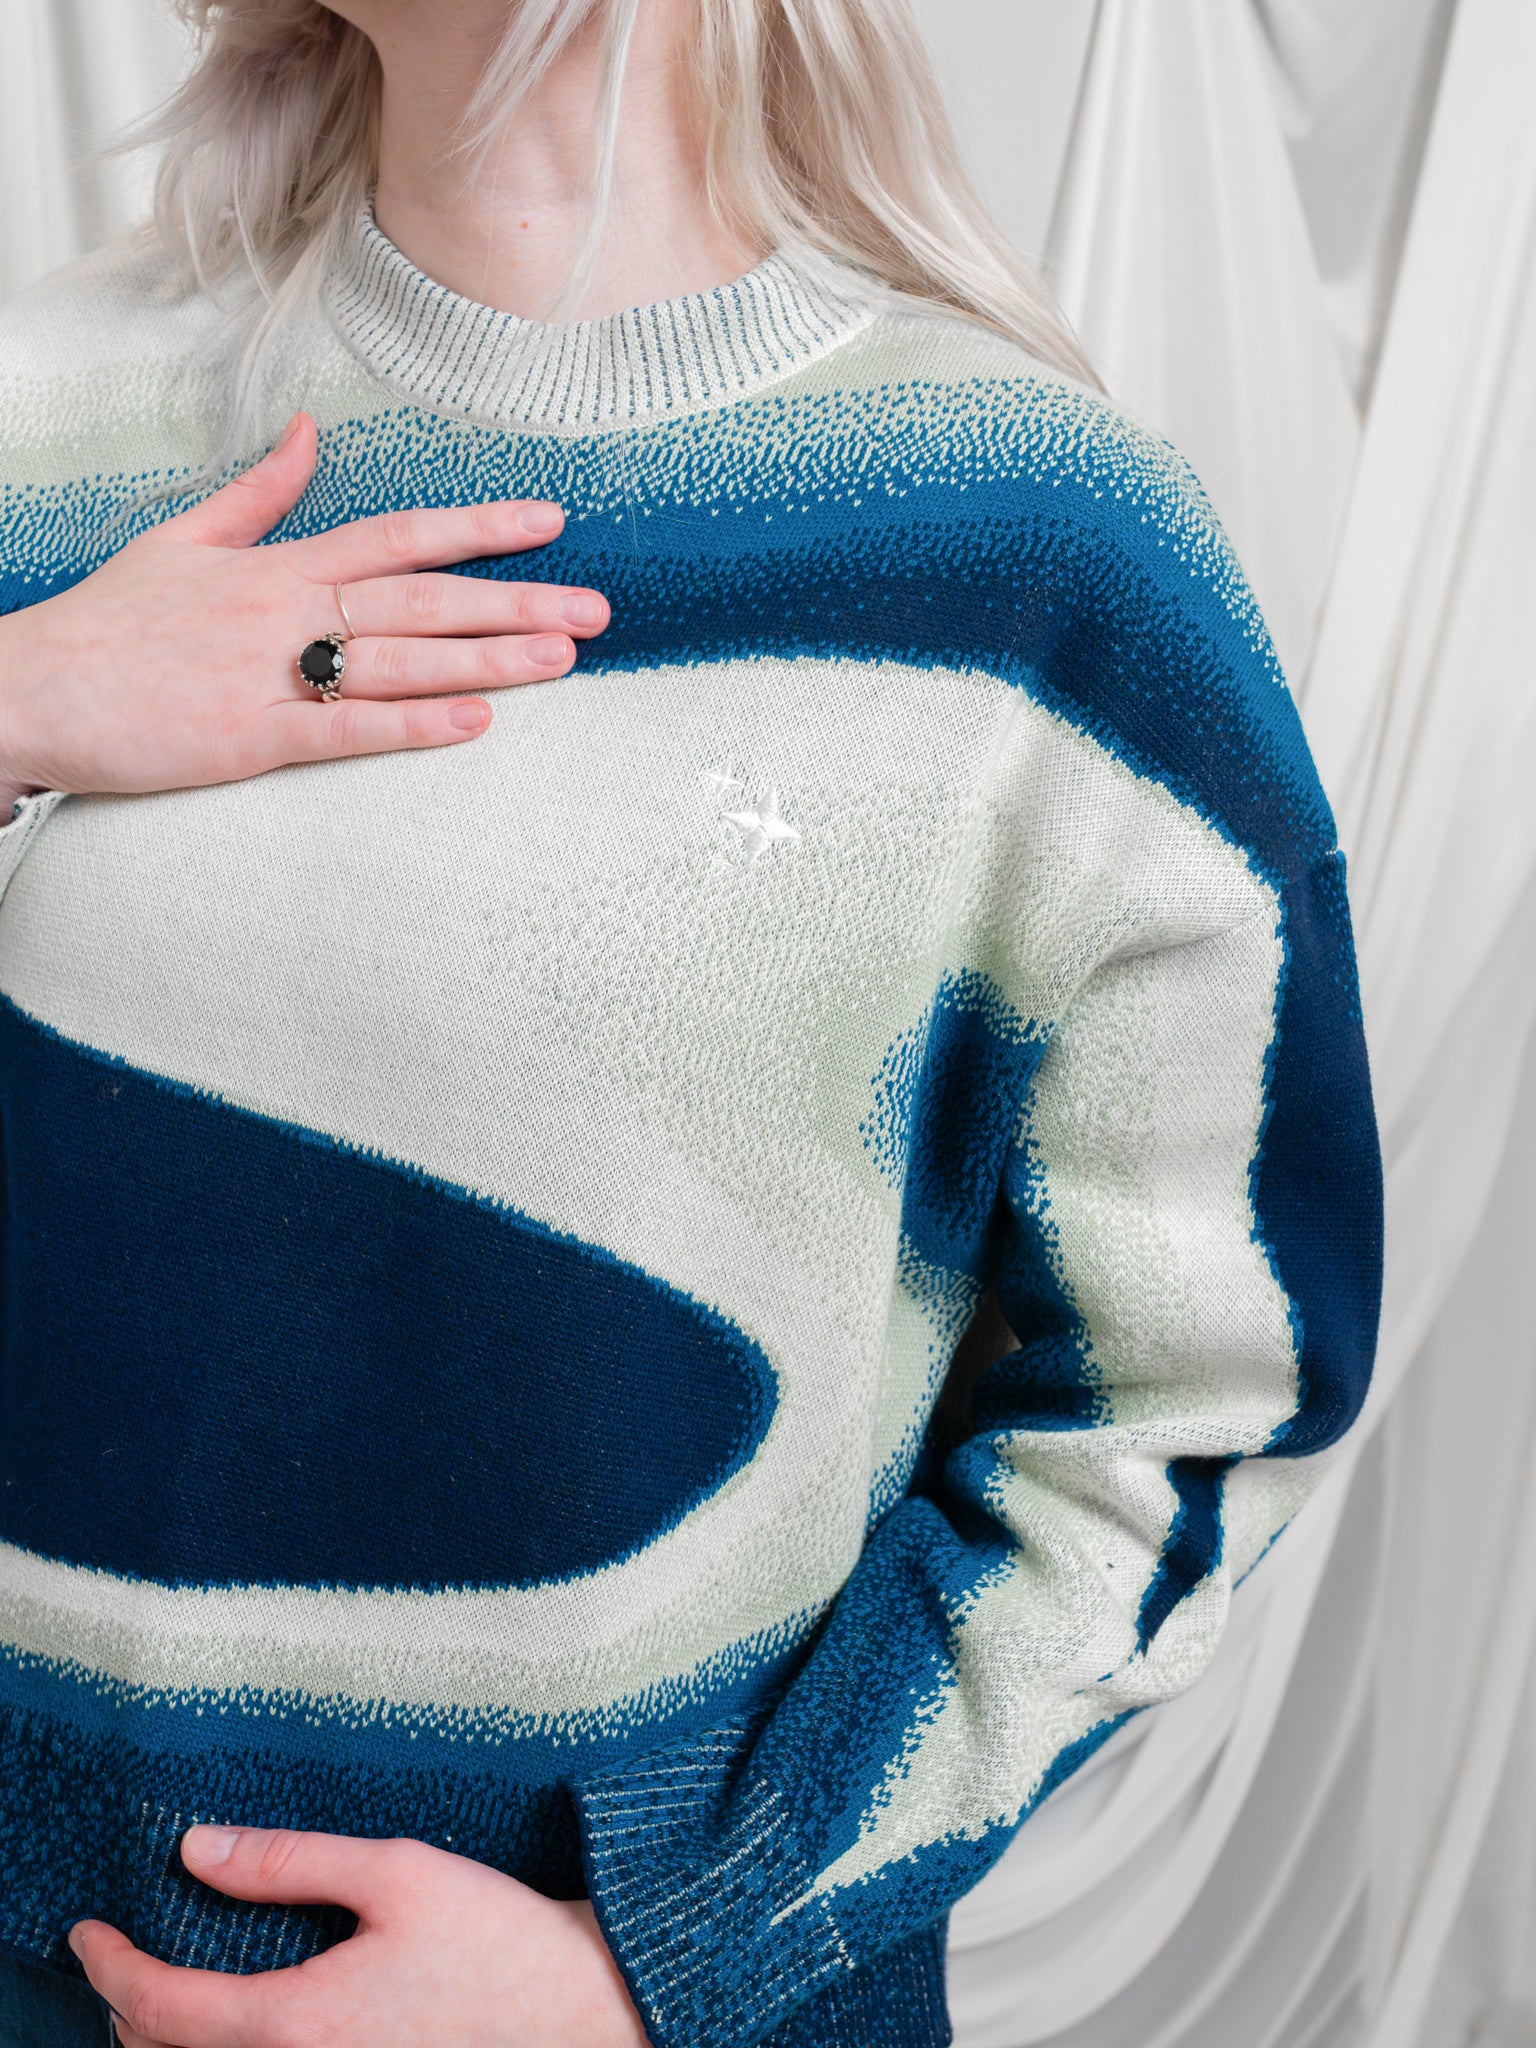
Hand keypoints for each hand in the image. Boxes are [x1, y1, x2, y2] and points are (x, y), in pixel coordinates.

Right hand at [0, 412, 608, 813]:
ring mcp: (271, 674)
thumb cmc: (110, 624)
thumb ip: (258, 492)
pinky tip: (477, 724)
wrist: (32, 686)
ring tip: (563, 655)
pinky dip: (413, 724)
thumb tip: (307, 430)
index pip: (398, 535)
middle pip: (421, 598)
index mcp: (278, 565)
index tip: (550, 521)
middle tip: (597, 607)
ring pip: (400, 660)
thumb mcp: (181, 538)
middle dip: (514, 599)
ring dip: (486, 657)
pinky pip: (345, 728)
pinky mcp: (250, 737)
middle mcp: (286, 611)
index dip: (477, 527)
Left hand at [69, 1824, 648, 2047]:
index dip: (110, 1967)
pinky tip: (234, 2019)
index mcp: (295, 2022)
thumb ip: (290, 1862)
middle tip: (115, 1955)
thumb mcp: (397, 1872)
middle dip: (125, 2008)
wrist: (577, 2012)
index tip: (85, 1930)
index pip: (159, 2007)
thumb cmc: (496, 1939)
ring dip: (167, 2038)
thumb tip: (197, 1849)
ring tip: (159, 1990)